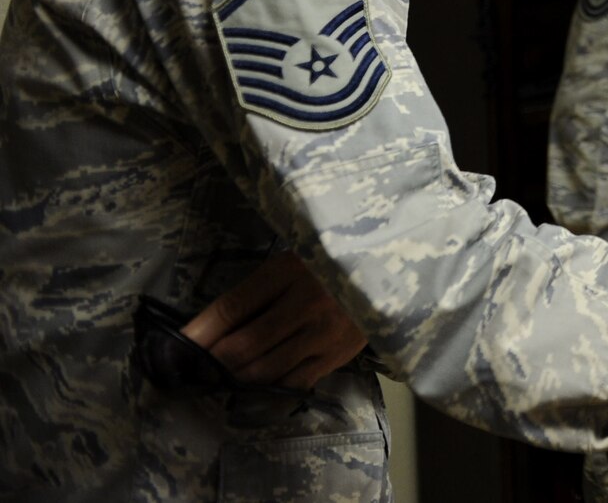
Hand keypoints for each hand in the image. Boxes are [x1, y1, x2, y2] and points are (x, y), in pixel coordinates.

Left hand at [180, 251, 367, 388]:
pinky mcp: (337, 355)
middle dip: (210, 363)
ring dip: (232, 379)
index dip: (198, 333)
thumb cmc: (330, 263)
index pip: (232, 308)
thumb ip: (258, 291)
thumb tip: (208, 330)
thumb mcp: (294, 261)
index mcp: (290, 271)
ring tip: (215, 380)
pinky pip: (291, 383)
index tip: (173, 348)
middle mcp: (306, 303)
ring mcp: (324, 333)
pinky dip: (265, 390)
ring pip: (263, 369)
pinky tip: (249, 389)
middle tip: (190, 371)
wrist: (391, 269)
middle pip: (243, 345)